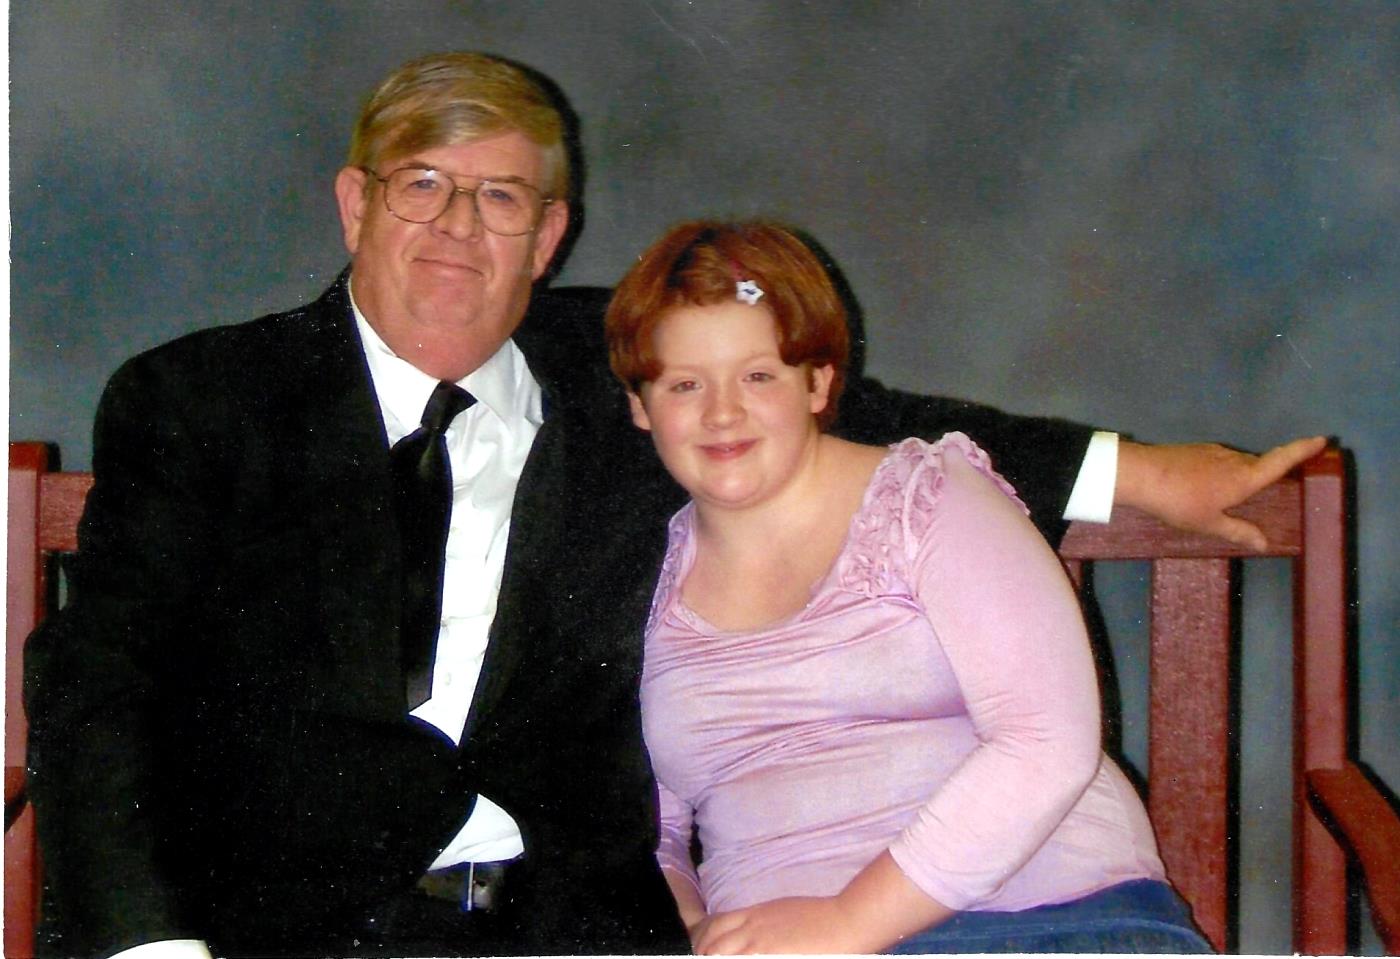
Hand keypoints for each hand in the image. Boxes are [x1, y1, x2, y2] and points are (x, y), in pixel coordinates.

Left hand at [691, 896, 864, 954]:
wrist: (844, 922)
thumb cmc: (820, 918)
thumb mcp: (782, 913)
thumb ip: (761, 924)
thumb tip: (750, 937)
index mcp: (754, 914)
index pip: (714, 925)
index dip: (702, 941)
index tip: (699, 952)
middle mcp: (751, 928)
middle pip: (712, 943)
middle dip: (702, 954)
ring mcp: (759, 945)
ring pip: (720, 954)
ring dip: (714, 958)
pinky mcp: (770, 957)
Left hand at [1115, 435, 1326, 549]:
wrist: (1140, 475)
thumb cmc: (1178, 502)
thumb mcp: (1209, 523)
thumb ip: (1238, 531)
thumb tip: (1265, 543)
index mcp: (1244, 476)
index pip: (1280, 460)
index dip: (1302, 450)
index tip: (1321, 440)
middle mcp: (1234, 459)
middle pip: (1260, 463)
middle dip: (1269, 471)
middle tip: (1275, 485)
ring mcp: (1213, 452)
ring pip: (1238, 462)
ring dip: (1243, 474)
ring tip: (1234, 495)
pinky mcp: (1196, 450)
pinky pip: (1220, 461)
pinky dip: (1224, 472)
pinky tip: (1208, 487)